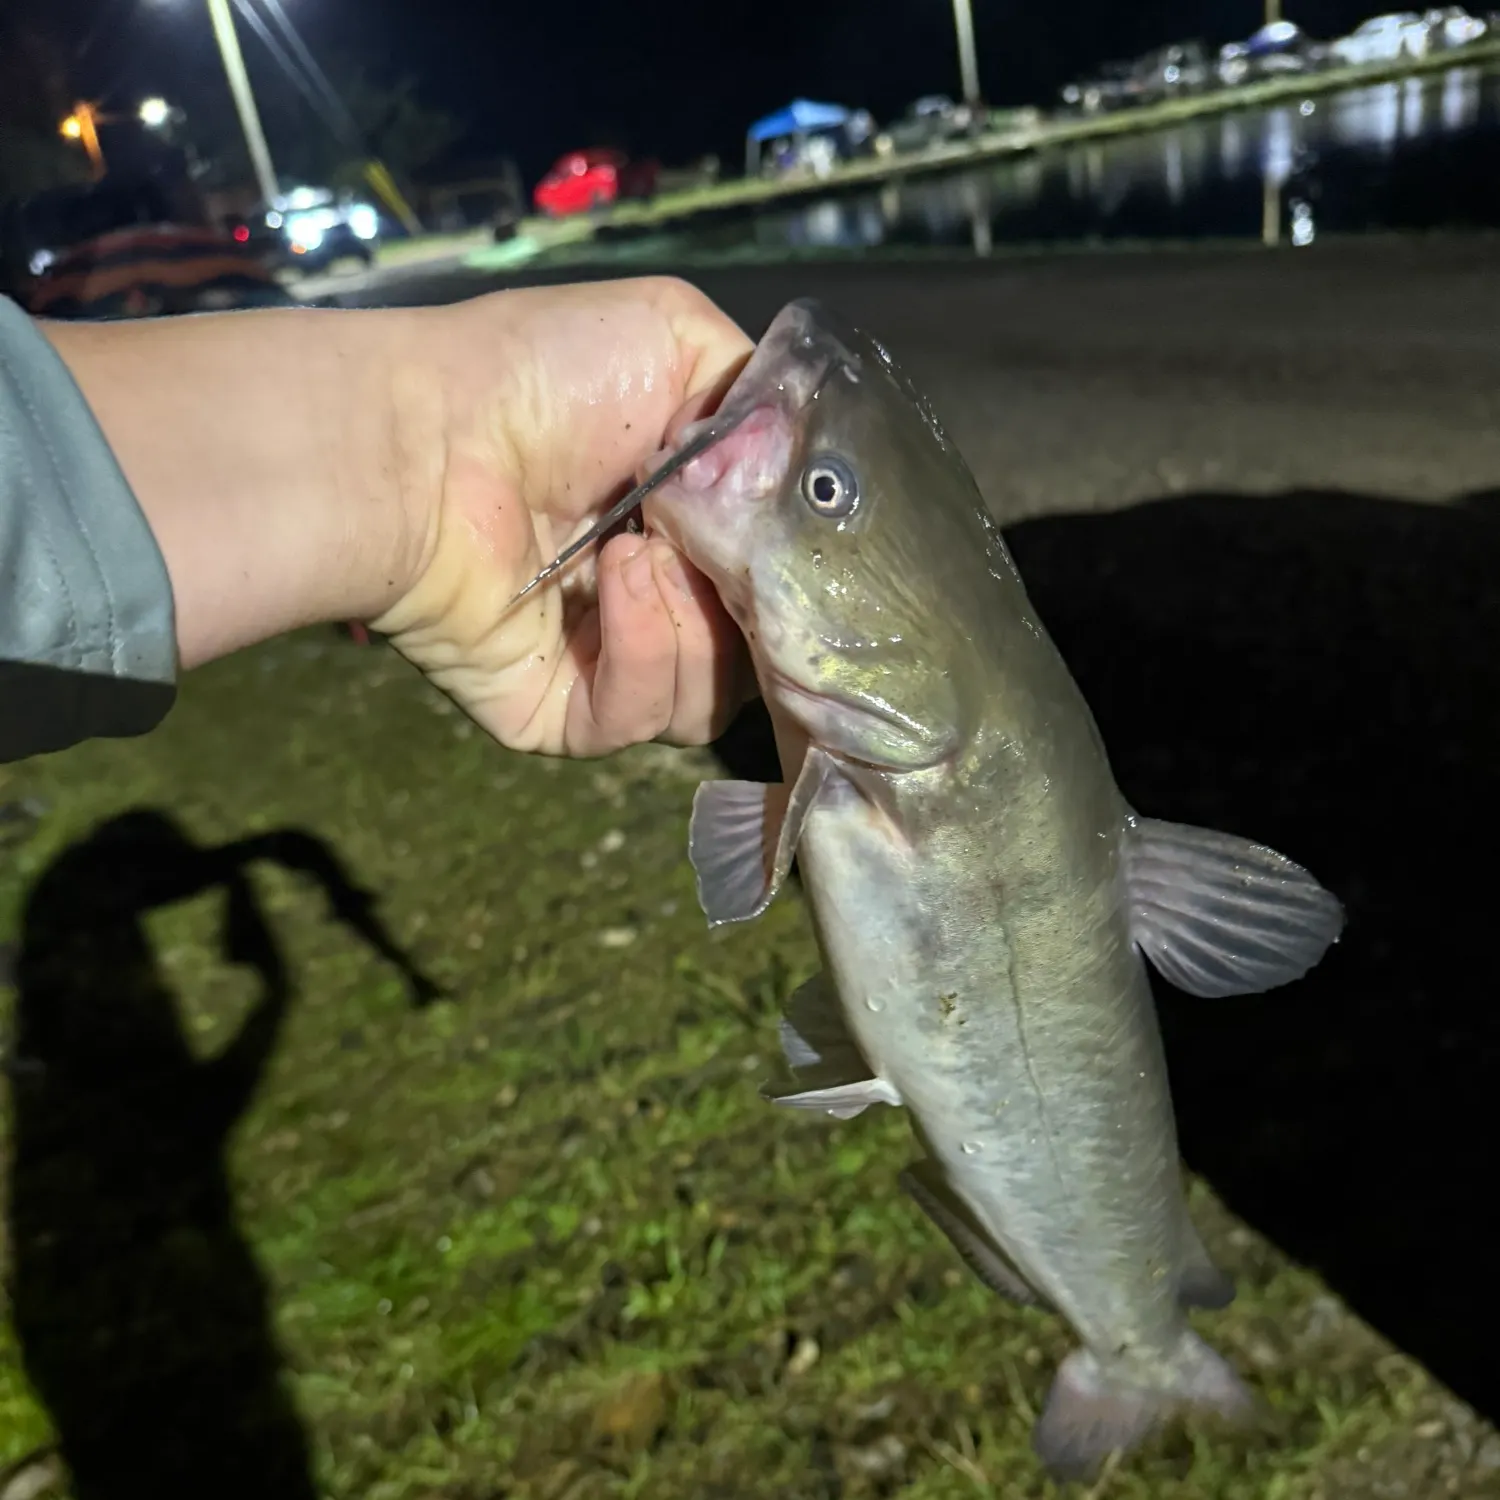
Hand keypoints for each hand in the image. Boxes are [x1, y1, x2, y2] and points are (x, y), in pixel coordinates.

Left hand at [370, 277, 756, 755]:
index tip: (795, 543)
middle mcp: (650, 604)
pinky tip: (613, 583)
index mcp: (682, 527)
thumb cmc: (540, 378)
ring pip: (708, 702)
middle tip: (718, 546)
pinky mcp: (557, 714)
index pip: (772, 586)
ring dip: (696, 626)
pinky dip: (644, 655)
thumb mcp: (679, 338)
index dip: (794, 575)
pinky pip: (638, 721)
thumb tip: (801, 477)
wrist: (427, 437)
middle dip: (753, 604)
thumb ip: (764, 404)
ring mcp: (602, 664)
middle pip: (755, 656)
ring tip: (641, 552)